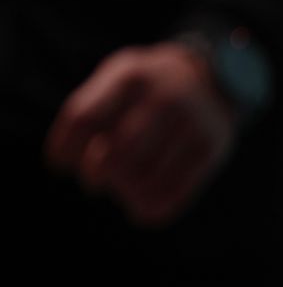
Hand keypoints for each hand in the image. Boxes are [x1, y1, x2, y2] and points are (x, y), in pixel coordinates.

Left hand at [44, 43, 237, 225]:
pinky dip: (154, 208)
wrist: (215, 79)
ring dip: (125, 194)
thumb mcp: (120, 77)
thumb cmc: (151, 87)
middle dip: (96, 175)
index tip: (63, 164)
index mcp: (132, 78)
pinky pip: (176, 190)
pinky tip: (142, 208)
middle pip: (117, 152)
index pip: (84, 119)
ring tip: (122, 192)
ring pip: (147, 177)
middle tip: (95, 182)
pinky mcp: (212, 149)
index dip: (65, 149)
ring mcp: (192, 124)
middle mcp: (165, 98)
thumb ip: (91, 110)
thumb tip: (62, 163)